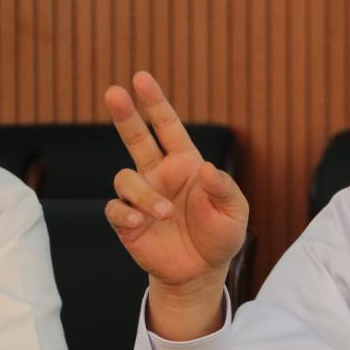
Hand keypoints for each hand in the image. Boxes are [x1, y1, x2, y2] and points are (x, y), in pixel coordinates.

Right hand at [103, 72, 248, 337]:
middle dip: (125, 115)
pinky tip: (138, 221)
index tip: (141, 78)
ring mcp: (141, 197)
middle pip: (135, 138)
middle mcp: (159, 174)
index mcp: (185, 164)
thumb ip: (224, 188)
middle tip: (113, 92)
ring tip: (165, 214)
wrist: (202, 272)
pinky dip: (125, 212)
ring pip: (125, 178)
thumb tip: (206, 169)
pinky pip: (115, 208)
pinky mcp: (127, 222)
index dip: (155, 103)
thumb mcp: (235, 212)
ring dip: (144, 194)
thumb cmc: (220, 236)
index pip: (167, 127)